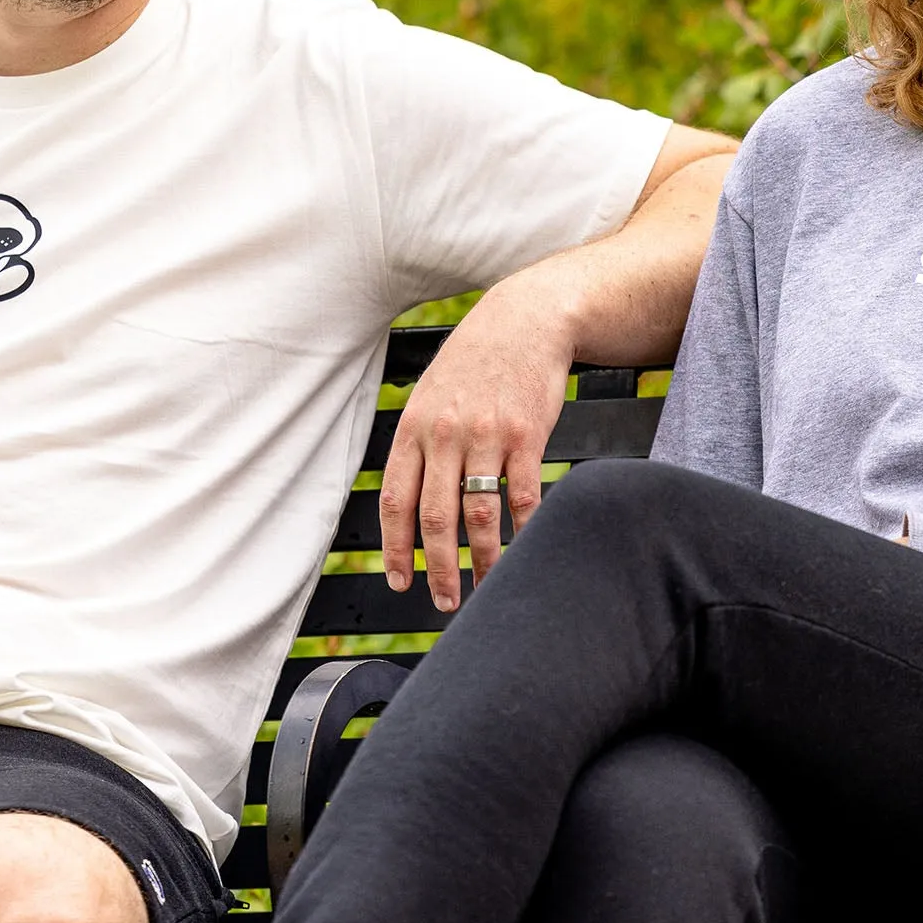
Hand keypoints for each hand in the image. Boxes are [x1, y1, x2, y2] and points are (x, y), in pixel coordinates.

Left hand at [381, 274, 576, 609]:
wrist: (525, 320)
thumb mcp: (430, 395)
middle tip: (444, 601)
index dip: (395, 548)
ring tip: (483, 585)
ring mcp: (487, 435)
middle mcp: (446, 435)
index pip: (396, 501)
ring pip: (479, 514)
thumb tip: (407, 503)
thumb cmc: (476, 362)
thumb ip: (418, 446)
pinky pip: (523, 496)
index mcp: (414, 429)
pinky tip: (523, 550)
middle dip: (438, 569)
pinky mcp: (527, 436)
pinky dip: (522, 530)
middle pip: (435, 518)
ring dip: (481, 560)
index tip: (400, 580)